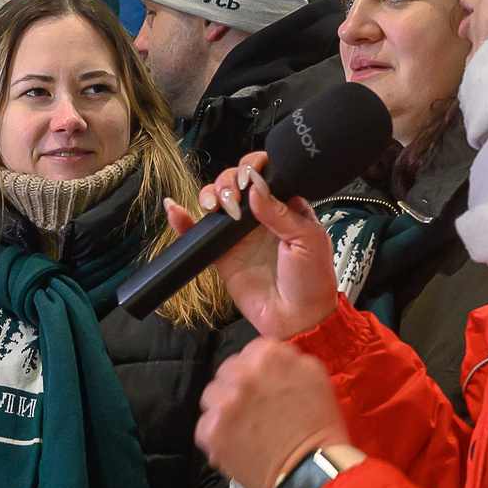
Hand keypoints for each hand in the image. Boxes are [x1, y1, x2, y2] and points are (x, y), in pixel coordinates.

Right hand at [164, 152, 339, 339]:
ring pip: (217, 201)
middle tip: (234, 200)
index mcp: (286, 206)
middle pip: (235, 182)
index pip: (265, 175)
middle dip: (228, 181)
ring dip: (210, 194)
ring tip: (215, 207)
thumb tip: (255, 187)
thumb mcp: (307, 240)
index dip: (253, 169)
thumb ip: (280, 212)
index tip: (249, 178)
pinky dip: (184, 220)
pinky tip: (176, 210)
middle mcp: (261, 216)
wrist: (298, 319)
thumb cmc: (311, 280)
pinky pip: (199, 233)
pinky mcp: (222, 254)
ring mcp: (240, 234)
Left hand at [196, 337, 349, 487]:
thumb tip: (272, 358)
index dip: (258, 370)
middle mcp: (241, 374)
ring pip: (212, 396)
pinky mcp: (211, 431)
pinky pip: (205, 424)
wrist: (310, 471)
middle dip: (238, 386)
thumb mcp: (314, 375)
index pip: (250, 352)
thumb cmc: (319, 424)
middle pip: (227, 371)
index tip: (266, 386)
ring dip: (224, 407)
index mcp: (267, 355)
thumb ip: (288, 359)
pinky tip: (236, 443)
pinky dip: (217, 434)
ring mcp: (223, 403)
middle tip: (255, 408)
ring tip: (242, 426)